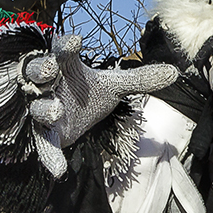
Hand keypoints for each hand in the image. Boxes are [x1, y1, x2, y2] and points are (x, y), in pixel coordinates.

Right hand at [21, 35, 177, 177]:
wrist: (68, 114)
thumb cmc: (85, 92)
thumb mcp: (114, 86)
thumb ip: (141, 80)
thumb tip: (176, 72)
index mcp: (66, 66)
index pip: (64, 51)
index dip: (66, 45)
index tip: (75, 42)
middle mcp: (50, 84)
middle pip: (38, 71)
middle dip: (42, 69)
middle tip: (50, 68)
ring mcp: (44, 108)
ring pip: (37, 105)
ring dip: (44, 108)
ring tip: (55, 111)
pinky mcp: (46, 133)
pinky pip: (44, 143)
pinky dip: (51, 157)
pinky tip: (59, 171)